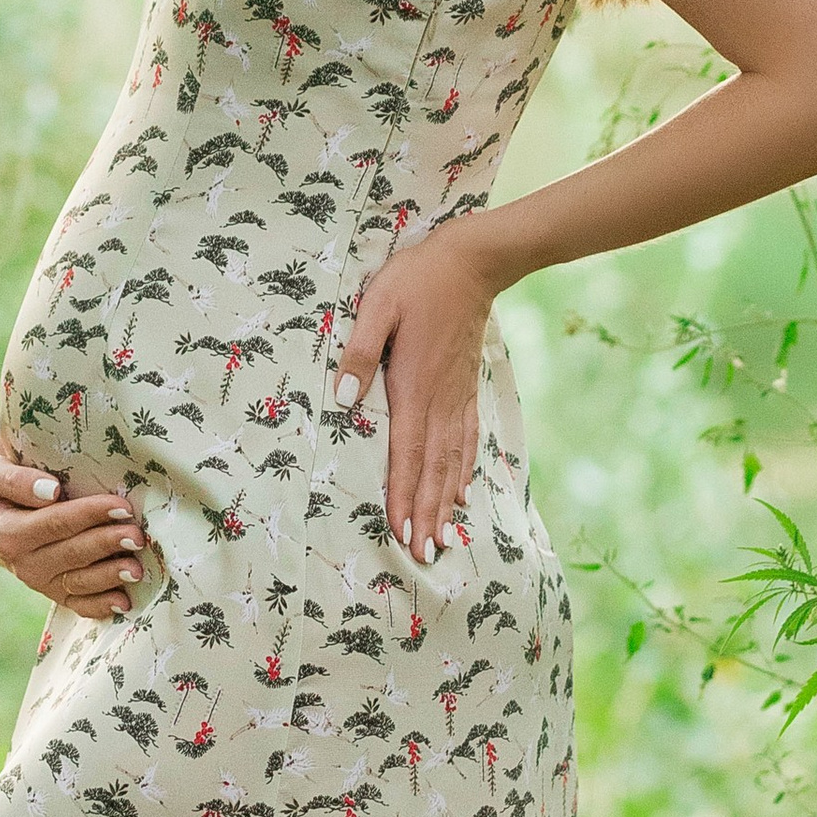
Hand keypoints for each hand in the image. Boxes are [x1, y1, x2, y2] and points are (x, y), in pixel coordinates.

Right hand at [0, 441, 148, 619]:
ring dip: (109, 577)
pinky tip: (123, 602)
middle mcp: (21, 562)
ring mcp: (38, 580)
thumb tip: (51, 491)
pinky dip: (100, 606)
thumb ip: (14, 480)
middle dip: (107, 544)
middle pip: (71, 554)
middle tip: (138, 535)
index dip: (89, 515)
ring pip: (77, 582)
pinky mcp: (51, 591)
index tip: (121, 506)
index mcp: (6, 532)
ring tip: (137, 568)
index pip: (54, 523)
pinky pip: (76, 603)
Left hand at [336, 223, 500, 565]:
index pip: (406, 454)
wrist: (471, 262)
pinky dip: (463, 472)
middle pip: (432, 469)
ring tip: (442, 539)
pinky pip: (467, 441)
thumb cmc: (417, 280)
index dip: (403, 496)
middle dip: (426, 514)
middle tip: (423, 555)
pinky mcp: (466, 389)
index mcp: (414, 387)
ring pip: (452, 461)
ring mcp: (457, 397)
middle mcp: (440, 401)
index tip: (402, 533)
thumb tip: (344, 402)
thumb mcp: (378, 306)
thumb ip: (361, 353)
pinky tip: (462, 494)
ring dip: (444, 502)